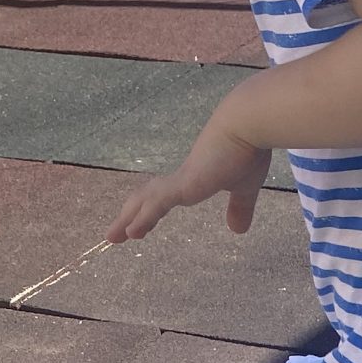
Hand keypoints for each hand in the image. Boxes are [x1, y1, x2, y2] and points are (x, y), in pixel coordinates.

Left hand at [107, 117, 271, 241]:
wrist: (247, 125)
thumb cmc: (248, 150)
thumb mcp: (244, 186)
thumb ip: (240, 207)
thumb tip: (238, 230)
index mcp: (192, 178)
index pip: (164, 196)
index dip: (150, 210)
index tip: (139, 225)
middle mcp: (181, 177)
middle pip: (147, 198)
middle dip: (130, 215)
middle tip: (115, 234)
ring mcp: (180, 180)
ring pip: (145, 201)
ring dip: (127, 219)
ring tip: (113, 237)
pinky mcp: (184, 183)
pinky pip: (157, 204)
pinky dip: (142, 218)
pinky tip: (131, 233)